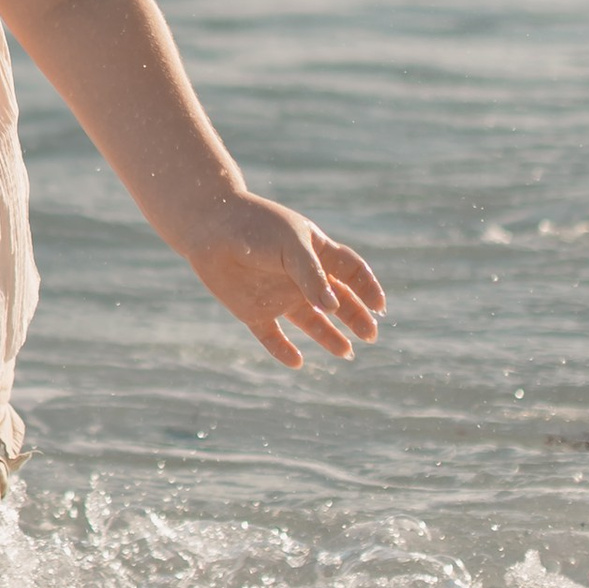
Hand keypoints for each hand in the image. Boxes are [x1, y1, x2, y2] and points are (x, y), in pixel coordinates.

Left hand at [184, 196, 384, 369]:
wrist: (208, 225)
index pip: (351, 271)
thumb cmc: (256, 227)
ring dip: (329, 337)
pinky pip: (272, 337)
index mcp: (315, 252)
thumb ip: (313, 276)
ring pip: (310, 321)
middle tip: (370, 335)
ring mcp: (277, 295)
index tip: (380, 306)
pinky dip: (284, 351)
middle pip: (337, 301)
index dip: (368, 287)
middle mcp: (299, 277)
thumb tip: (333, 309)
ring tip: (346, 353)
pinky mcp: (253, 311)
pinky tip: (297, 362)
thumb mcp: (291, 245)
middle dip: (355, 317)